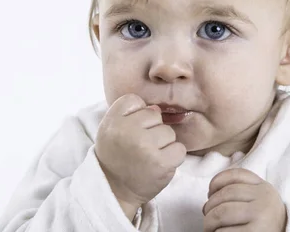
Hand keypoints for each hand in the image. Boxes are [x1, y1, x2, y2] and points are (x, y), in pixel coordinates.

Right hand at [95, 94, 186, 219]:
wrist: (114, 189)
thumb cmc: (115, 155)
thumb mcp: (110, 128)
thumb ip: (128, 111)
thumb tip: (156, 108)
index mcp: (114, 120)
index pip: (136, 100)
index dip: (136, 115)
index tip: (129, 130)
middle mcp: (129, 131)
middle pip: (155, 115)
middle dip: (151, 129)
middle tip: (139, 146)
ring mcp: (146, 147)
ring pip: (169, 132)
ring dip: (163, 144)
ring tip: (149, 156)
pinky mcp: (161, 163)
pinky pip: (179, 149)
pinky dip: (173, 157)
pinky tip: (159, 163)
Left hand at [202, 168, 286, 231]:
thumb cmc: (264, 225)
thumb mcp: (259, 203)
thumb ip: (241, 193)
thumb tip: (209, 198)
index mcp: (265, 188)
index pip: (236, 175)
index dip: (217, 181)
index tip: (210, 192)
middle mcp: (265, 198)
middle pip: (225, 194)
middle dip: (210, 207)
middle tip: (208, 218)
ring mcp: (261, 215)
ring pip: (221, 212)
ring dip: (209, 222)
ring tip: (210, 229)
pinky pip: (224, 231)